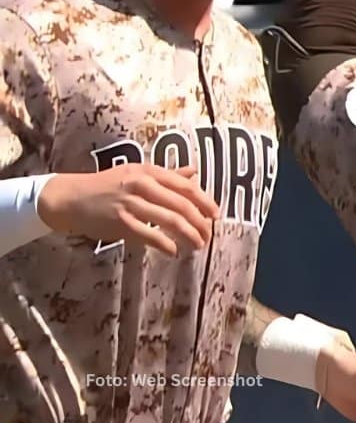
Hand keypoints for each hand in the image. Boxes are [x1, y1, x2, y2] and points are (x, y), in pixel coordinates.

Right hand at [37, 165, 217, 256]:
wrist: (71, 197)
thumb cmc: (108, 185)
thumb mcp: (137, 172)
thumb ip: (167, 175)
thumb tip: (194, 172)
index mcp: (149, 171)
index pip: (185, 187)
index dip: (205, 201)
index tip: (216, 215)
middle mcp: (142, 185)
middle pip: (181, 205)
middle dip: (200, 222)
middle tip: (208, 235)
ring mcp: (131, 204)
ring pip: (169, 221)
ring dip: (188, 235)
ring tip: (197, 245)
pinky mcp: (121, 222)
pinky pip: (150, 235)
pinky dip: (165, 245)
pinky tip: (174, 251)